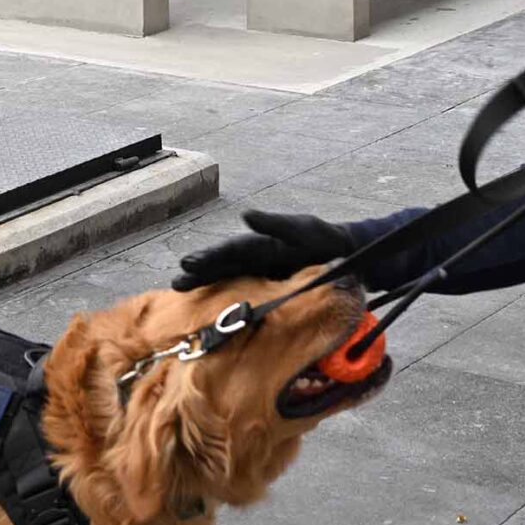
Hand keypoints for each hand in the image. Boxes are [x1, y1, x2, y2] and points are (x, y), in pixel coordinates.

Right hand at [172, 211, 360, 290]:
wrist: (346, 257)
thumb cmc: (324, 239)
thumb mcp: (304, 229)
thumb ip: (276, 224)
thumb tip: (245, 216)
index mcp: (260, 243)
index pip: (231, 251)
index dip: (210, 257)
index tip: (188, 264)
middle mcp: (255, 258)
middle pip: (222, 266)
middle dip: (200, 274)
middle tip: (177, 283)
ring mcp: (260, 275)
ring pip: (228, 280)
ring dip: (205, 286)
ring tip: (180, 290)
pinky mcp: (268, 291)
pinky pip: (243, 296)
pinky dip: (224, 301)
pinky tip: (207, 309)